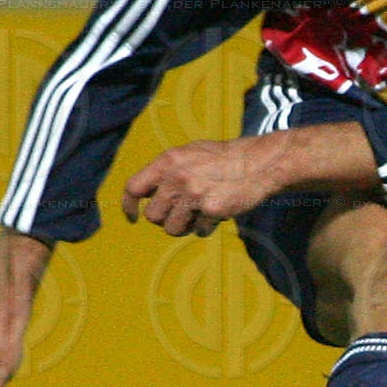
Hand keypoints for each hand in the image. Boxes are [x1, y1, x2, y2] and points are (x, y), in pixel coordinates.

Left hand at [122, 139, 276, 236]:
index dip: (129, 205)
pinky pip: (199, 231)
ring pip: (172, 229)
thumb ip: (167, 171)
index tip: (133, 217)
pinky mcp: (211, 209)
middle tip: (183, 213)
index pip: (134, 187)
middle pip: (153, 216)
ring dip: (185, 227)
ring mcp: (194, 194)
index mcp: (167, 161)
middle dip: (165, 219)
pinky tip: (218, 214)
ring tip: (200, 215)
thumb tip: (148, 193)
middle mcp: (176, 177)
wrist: (257, 163)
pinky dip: (207, 228)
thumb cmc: (223, 159)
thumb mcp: (189, 154)